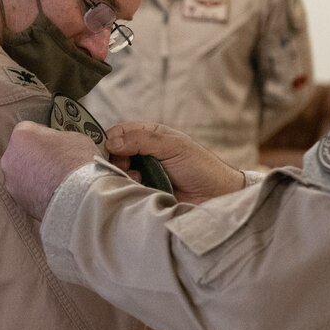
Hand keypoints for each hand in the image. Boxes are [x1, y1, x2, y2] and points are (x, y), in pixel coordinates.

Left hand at [0, 121, 100, 219]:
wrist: (79, 196)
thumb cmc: (76, 162)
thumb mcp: (72, 137)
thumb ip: (56, 138)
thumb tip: (56, 145)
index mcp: (22, 136)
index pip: (29, 130)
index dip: (44, 136)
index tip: (54, 142)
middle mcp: (10, 158)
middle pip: (22, 153)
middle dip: (35, 156)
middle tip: (54, 162)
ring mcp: (12, 182)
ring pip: (21, 175)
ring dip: (34, 176)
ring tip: (55, 180)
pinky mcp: (18, 201)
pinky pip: (27, 192)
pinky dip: (36, 192)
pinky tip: (53, 192)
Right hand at [106, 122, 243, 204]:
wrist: (217, 197)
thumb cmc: (201, 167)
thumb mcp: (173, 146)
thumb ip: (143, 140)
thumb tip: (112, 142)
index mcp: (150, 135)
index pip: (119, 132)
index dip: (111, 140)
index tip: (112, 151)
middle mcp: (143, 153)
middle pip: (113, 154)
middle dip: (116, 160)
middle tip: (127, 166)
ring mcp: (143, 174)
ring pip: (118, 173)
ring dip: (124, 176)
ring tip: (139, 179)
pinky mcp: (144, 194)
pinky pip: (126, 191)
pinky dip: (129, 190)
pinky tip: (142, 189)